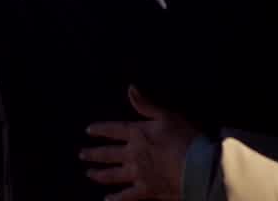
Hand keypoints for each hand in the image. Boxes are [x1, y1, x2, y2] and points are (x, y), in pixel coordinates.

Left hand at [81, 86, 198, 200]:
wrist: (195, 167)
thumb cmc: (183, 138)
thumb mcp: (166, 116)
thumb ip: (146, 104)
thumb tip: (130, 88)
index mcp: (137, 134)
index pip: (114, 130)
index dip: (101, 129)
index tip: (89, 130)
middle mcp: (132, 155)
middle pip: (108, 154)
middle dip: (93, 154)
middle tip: (82, 154)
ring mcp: (137, 174)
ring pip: (112, 175)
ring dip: (99, 174)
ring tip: (89, 174)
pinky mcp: (145, 191)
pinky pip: (126, 196)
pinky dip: (116, 199)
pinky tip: (107, 200)